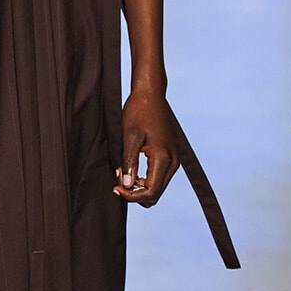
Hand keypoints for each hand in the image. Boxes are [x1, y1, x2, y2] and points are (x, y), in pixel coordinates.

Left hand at [114, 87, 178, 206]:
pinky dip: (145, 179)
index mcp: (164, 158)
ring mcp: (173, 159)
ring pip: (157, 187)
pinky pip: (158, 177)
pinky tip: (131, 168)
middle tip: (118, 181)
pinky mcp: (170, 156)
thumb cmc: (139, 111)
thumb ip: (129, 162)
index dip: (132, 196)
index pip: (151, 192)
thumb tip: (126, 185)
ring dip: (139, 187)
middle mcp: (173, 162)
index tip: (116, 187)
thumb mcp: (129, 137)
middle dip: (135, 193)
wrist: (150, 95)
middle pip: (156, 194)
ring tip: (123, 173)